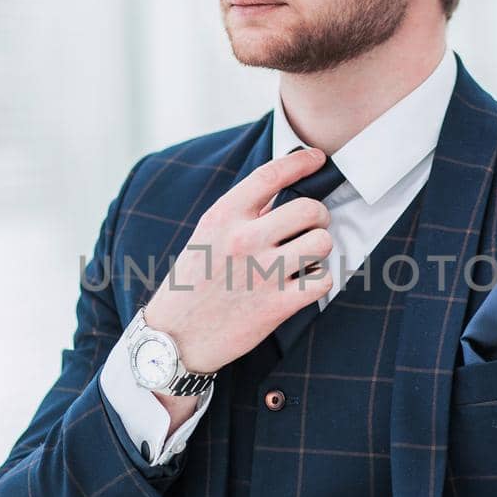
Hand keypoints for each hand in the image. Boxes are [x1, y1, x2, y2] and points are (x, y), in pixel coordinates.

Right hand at [142, 145, 334, 373]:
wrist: (174, 338)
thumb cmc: (191, 284)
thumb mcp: (206, 237)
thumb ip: (240, 214)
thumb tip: (279, 194)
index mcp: (223, 217)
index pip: (270, 175)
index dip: (301, 161)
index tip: (317, 158)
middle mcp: (243, 240)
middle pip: (309, 209)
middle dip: (318, 217)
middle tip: (310, 228)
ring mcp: (262, 273)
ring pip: (322, 243)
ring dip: (320, 249)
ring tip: (305, 257)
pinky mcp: (276, 306)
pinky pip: (322, 281)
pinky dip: (319, 281)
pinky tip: (304, 283)